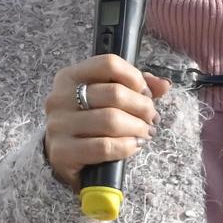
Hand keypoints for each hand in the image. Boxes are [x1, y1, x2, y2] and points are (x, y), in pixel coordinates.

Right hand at [43, 55, 170, 190]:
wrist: (60, 158)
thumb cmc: (88, 123)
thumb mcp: (106, 100)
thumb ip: (134, 87)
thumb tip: (164, 85)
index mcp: (69, 77)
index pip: (109, 64)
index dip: (135, 77)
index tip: (145, 94)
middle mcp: (60, 98)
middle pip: (114, 93)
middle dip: (142, 107)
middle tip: (151, 118)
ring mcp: (58, 125)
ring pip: (111, 121)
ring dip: (137, 128)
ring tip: (145, 133)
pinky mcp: (62, 152)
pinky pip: (104, 147)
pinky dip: (126, 147)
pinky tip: (133, 146)